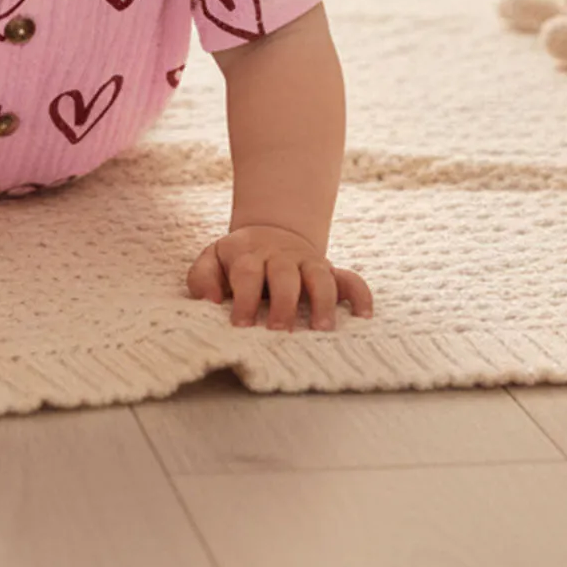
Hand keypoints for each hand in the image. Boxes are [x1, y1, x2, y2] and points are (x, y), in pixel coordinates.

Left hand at [187, 224, 373, 331]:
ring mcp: (308, 262)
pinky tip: (364, 316)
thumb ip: (202, 278)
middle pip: (285, 275)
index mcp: (249, 253)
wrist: (269, 234)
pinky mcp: (330, 271)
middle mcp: (281, 256)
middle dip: (283, 303)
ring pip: (321, 276)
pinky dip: (360, 296)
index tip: (241, 326)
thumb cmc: (236, 260)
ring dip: (323, 302)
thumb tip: (210, 300)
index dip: (244, 300)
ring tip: (322, 329)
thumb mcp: (212, 260)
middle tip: (279, 332)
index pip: (247, 274)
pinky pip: (351, 280)